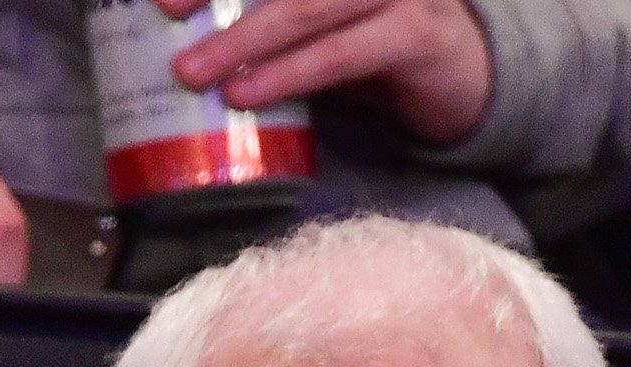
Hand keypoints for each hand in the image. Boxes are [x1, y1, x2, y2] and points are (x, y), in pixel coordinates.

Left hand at [164, 0, 491, 148]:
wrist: (467, 72)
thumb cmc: (375, 37)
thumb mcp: (321, 11)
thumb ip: (273, 5)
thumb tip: (186, 25)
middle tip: (163, 9)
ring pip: (306, 7)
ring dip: (244, 40)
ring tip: (195, 72)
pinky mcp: (418, 34)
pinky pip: (339, 55)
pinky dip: (288, 75)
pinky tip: (249, 95)